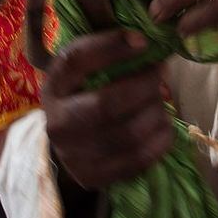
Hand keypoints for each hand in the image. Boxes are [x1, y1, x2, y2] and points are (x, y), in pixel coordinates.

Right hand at [42, 29, 173, 190]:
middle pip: (106, 104)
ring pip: (128, 134)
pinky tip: (163, 124)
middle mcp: (58, 122)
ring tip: (161, 99)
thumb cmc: (83, 92)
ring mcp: (74, 154)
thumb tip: (147, 40)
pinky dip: (160, 138)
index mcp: (54, 85)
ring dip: (156, 111)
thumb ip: (106, 51)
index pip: (76, 60)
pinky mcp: (94, 177)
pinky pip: (139, 159)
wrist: (67, 141)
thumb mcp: (83, 68)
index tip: (144, 41)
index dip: (112, 48)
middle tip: (160, 72)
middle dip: (144, 85)